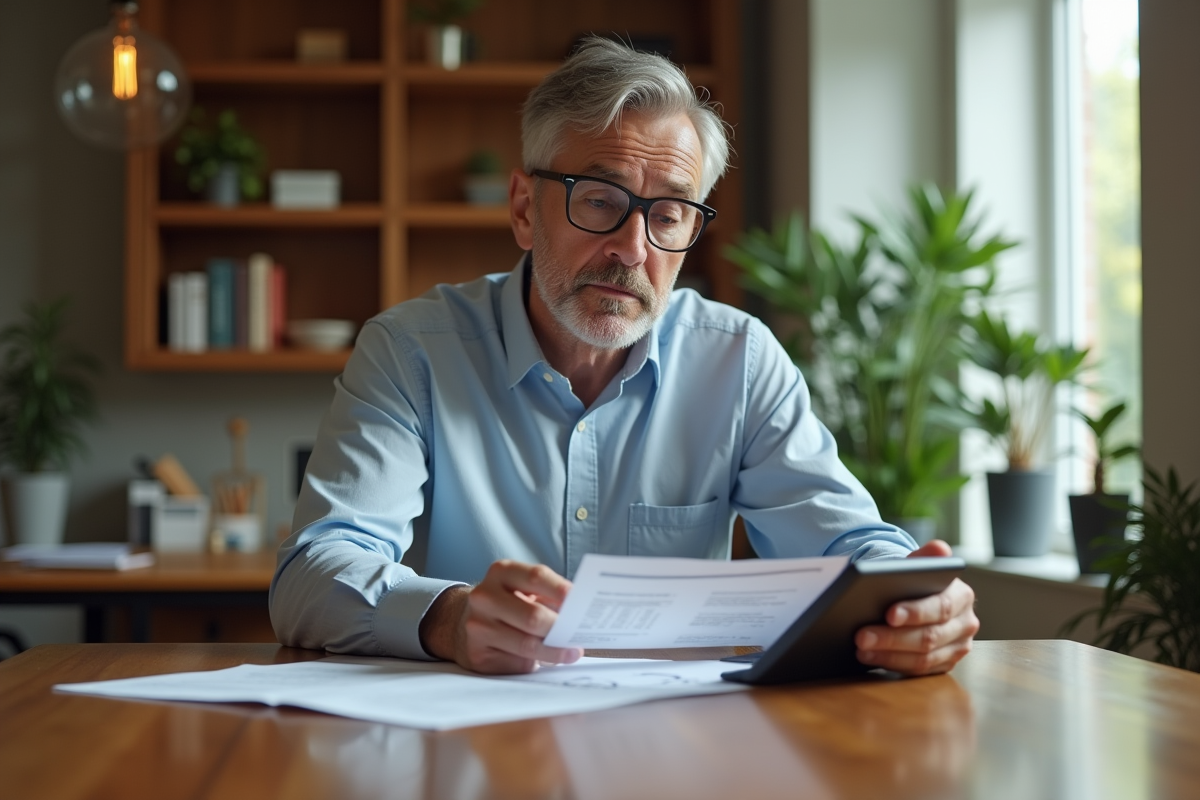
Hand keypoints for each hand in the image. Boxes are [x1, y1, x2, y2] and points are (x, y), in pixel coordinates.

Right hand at [419, 559, 583, 673]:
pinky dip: (535, 663)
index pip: (536, 577)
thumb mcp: (521, 588)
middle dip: (560, 629)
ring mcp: (478, 626)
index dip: (562, 590)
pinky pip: (516, 663)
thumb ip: (548, 596)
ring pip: (526, 645)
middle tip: (579, 637)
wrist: (463, 621)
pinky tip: (546, 660)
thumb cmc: (507, 603)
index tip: (582, 603)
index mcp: (501, 572)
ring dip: (554, 651)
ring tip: (572, 653)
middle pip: (532, 616)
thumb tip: (581, 613)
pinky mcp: (477, 654)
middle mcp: (485, 597)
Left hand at [854, 540, 978, 675]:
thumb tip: (939, 549)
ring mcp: (958, 647)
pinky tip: (871, 658)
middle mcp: (966, 624)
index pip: (940, 607)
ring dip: (889, 655)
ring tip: (861, 649)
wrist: (919, 599)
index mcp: (962, 596)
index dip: (915, 612)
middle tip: (862, 636)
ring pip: (923, 658)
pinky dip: (893, 664)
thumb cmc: (916, 582)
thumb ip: (927, 557)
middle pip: (929, 636)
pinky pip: (919, 670)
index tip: (889, 614)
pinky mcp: (946, 663)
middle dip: (892, 638)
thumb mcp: (919, 566)